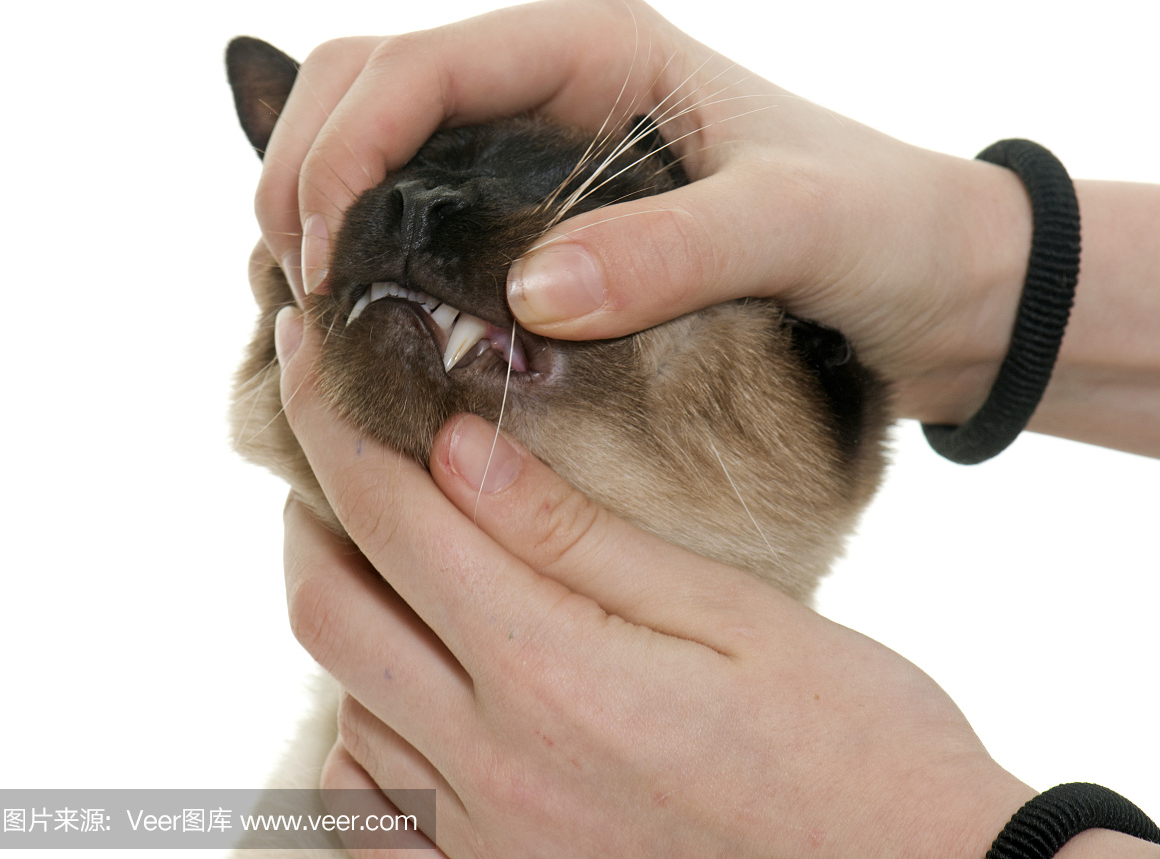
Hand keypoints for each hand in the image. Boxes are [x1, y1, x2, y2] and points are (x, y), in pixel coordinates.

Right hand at [252, 0, 1037, 427]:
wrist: (938, 279)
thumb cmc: (885, 228)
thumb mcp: (795, 228)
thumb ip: (674, 252)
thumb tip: (529, 296)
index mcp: (595, 44)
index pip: (414, 67)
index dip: (337, 155)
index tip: (319, 264)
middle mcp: (553, 79)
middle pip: (368, 86)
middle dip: (305, 173)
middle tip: (299, 291)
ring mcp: (543, 143)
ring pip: (383, 145)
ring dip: (327, 212)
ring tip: (319, 310)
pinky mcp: (551, 209)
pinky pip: (428, 210)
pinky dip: (380, 251)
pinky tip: (377, 318)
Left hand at [275, 307, 1034, 858]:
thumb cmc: (852, 739)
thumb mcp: (732, 611)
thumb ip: (578, 535)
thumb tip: (459, 449)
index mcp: (552, 669)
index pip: (392, 516)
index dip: (331, 419)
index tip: (307, 351)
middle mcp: (496, 764)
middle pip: (330, 612)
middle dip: (312, 515)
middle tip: (344, 458)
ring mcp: (490, 841)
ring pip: (346, 705)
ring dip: (350, 614)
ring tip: (397, 561)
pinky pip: (371, 815)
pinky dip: (364, 734)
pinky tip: (409, 693)